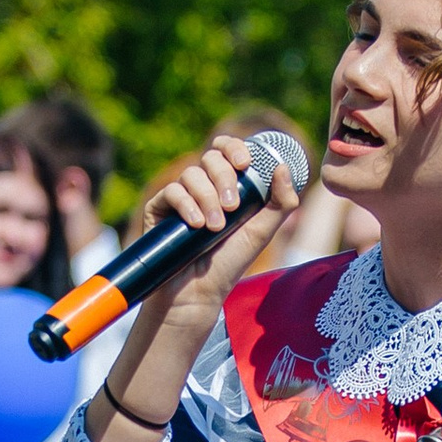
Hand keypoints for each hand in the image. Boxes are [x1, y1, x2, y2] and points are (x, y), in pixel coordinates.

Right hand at [92, 133, 298, 440]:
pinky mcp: (159, 209)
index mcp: (228, 186)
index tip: (245, 163)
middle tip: (233, 207)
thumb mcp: (261, 232)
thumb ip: (279, 202)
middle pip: (211, 157)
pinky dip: (186, 204)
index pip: (228, 150)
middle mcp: (203, 186)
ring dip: (208, 197)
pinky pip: (172, 191)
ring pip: (192, 173)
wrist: (198, 293)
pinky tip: (196, 225)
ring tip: (215, 227)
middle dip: (225, 177)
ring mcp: (180, 196)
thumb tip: (282, 167)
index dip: (235, 147)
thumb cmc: (229, 264)